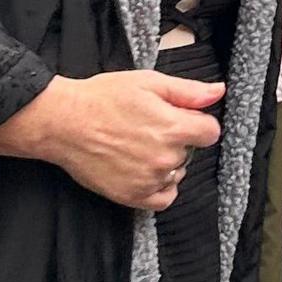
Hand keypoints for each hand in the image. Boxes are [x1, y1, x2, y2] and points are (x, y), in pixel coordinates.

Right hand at [0, 71, 222, 210]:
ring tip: (139, 146)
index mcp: (173, 127)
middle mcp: (165, 157)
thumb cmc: (102, 98)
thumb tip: (218, 92)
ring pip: (177, 173)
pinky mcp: (132, 196)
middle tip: (149, 127)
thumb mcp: (148, 83)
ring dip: (167, 162)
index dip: (198, 123)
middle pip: (191, 152)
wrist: (63, 123)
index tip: (181, 118)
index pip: (210, 132)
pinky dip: (160, 186)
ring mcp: (149, 180)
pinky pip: (164, 198)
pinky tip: (145, 170)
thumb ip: (188, 91)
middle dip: (178, 140)